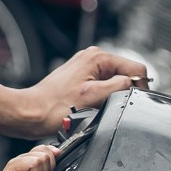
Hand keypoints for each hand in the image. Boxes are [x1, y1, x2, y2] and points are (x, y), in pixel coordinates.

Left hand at [0, 144, 60, 170]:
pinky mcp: (34, 162)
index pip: (36, 161)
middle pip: (43, 156)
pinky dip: (52, 157)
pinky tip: (51, 164)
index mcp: (14, 165)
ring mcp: (28, 159)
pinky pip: (46, 152)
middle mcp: (21, 160)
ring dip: (49, 169)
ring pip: (46, 153)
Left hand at [12, 47, 146, 136]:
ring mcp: (86, 67)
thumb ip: (119, 86)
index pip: (137, 68)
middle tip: (106, 105)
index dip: (139, 87)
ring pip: (115, 82)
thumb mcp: (94, 97)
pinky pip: (103, 87)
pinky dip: (101, 97)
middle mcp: (92, 58)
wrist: (31, 113)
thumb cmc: (54, 107)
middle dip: (123, 91)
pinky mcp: (81, 78)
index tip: (130, 102)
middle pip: (126, 75)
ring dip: (111, 96)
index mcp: (98, 57)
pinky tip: (88, 105)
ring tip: (94, 106)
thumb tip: (134, 83)